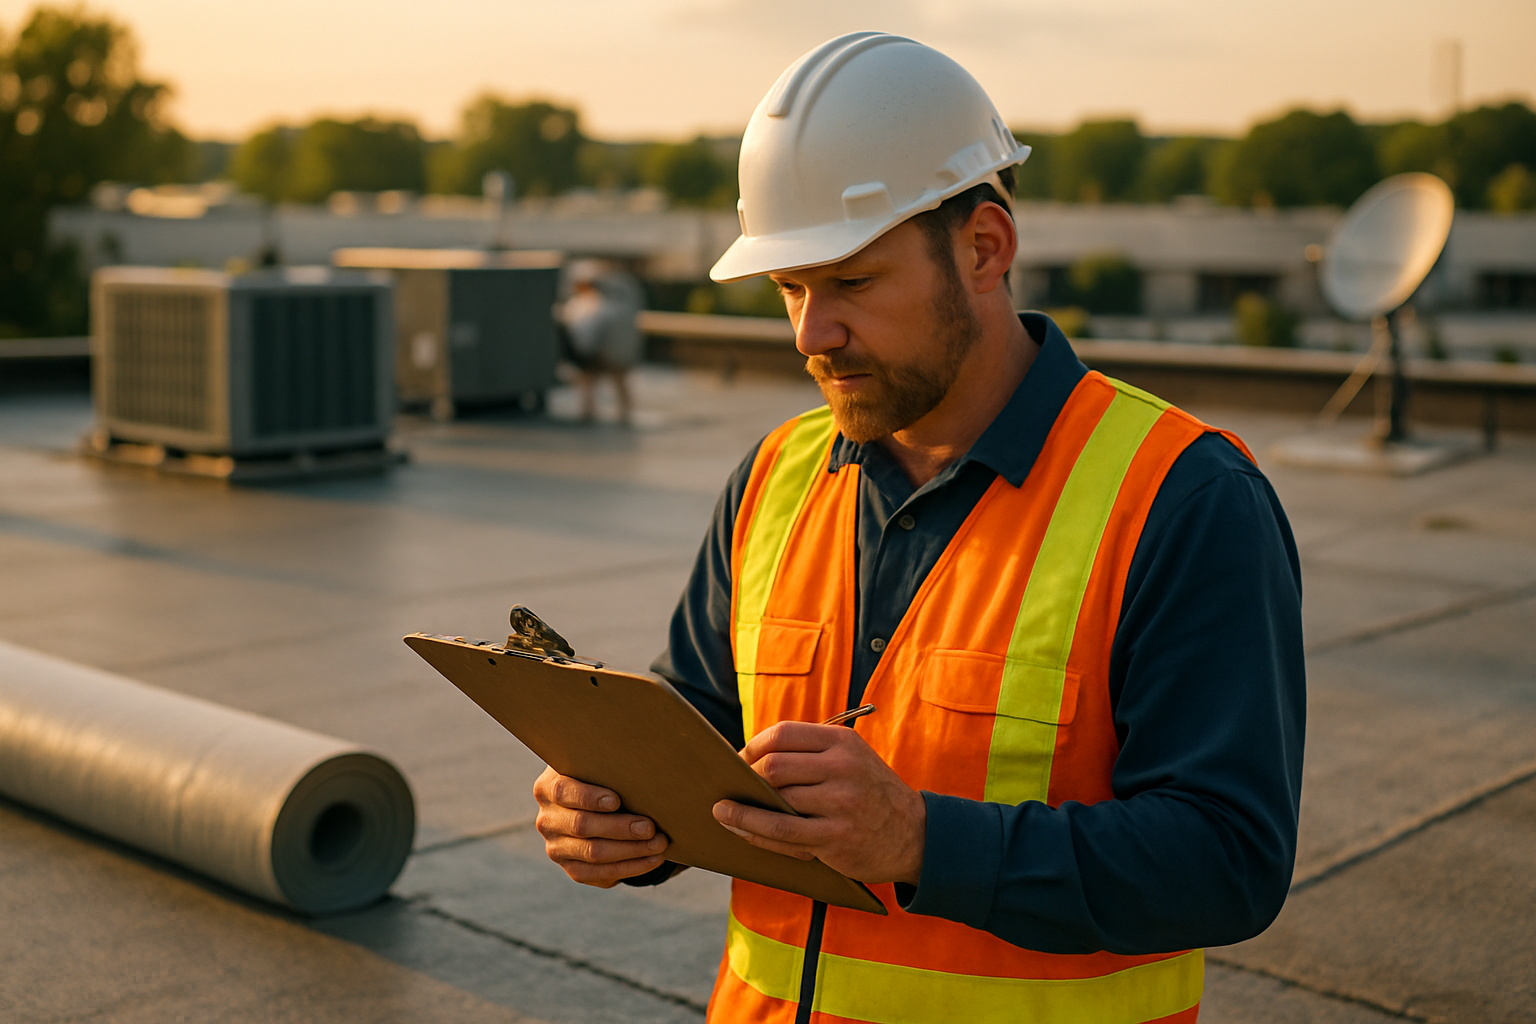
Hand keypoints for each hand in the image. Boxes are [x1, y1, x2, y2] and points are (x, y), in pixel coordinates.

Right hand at [533, 765, 668, 886]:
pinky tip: (652, 859)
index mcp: (548, 788)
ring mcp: (557, 848)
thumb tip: (642, 753)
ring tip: (659, 844)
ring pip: (593, 854)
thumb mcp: (597, 765)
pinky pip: (600, 874)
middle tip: (650, 827)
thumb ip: (607, 762)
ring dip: (631, 850)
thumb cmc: (603, 777)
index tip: (617, 800)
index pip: (564, 791)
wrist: (595, 804)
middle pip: (582, 826)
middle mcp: (547, 820)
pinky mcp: (573, 868)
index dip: (590, 797)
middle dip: (620, 828)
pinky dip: (630, 867)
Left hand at [712, 722, 925, 884]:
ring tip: (723, 809)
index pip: (783, 733)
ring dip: (742, 807)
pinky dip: (751, 828)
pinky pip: (782, 832)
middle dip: (746, 777)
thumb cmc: (870, 794)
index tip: (738, 760)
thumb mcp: (852, 759)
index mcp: (843, 742)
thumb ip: (811, 754)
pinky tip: (734, 825)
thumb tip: (750, 758)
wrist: (915, 835)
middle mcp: (842, 768)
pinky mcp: (835, 837)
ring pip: (775, 800)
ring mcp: (840, 803)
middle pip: (774, 766)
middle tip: (732, 787)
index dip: (752, 747)